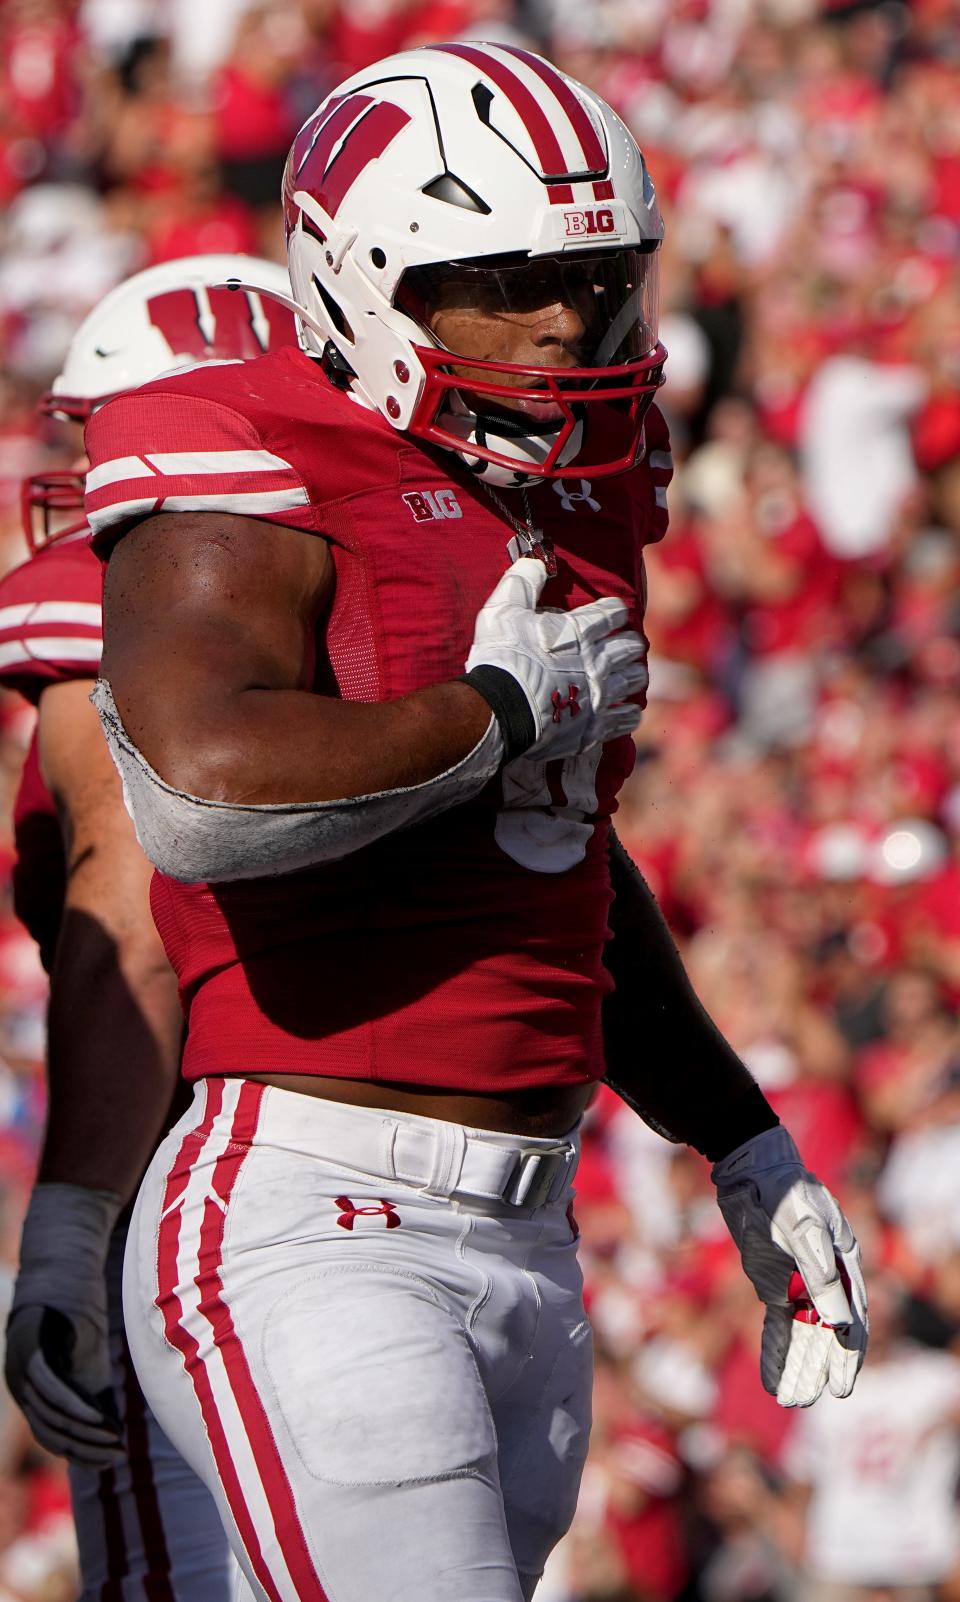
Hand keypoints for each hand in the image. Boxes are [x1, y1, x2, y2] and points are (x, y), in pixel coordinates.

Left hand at [5, 1184, 123, 1465]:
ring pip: (48, 1413)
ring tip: (114, 1441)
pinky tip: (100, 1419)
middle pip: (49, 1430)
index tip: (113, 1459)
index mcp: (28, 1388)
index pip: (50, 1435)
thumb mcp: (90, 1358)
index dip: (81, 1453)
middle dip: (85, 1448)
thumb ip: (95, 1394)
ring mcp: (20, 1363)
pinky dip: (76, 1406)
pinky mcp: (29, 1342)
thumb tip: (115, 1436)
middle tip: (117, 1454)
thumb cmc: (81, 1311)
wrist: (69, 1258)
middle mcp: (17, 1380)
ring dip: (83, 1433)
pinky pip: (50, 1385)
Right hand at [465, 558, 646, 760]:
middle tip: (632, 643)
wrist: (500, 709)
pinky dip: (629, 713)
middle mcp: (596, 661)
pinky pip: (624, 718)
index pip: (610, 614)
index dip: (616, 610)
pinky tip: (630, 711)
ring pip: (632, 680)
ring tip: (635, 673)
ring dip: (635, 674)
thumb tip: (536, 561)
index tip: (618, 611)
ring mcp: (599, 695)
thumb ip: (522, 582)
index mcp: (578, 632)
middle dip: (631, 643)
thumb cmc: (502, 657)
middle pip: (628, 647)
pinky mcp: (595, 726)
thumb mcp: (504, 610)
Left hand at [712, 1127, 867, 1406]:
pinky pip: (776, 1324)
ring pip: (802, 1335)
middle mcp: (824, 1277)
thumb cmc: (783, 1194)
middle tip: (813, 1400)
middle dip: (822, 1368)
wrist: (748, 1169)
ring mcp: (797, 1281)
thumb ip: (822, 1276)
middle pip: (828, 1332)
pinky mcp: (772, 1282)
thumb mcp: (804, 1232)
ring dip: (798, 1367)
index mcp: (844, 1263)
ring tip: (792, 1401)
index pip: (852, 1318)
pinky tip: (773, 1378)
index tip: (841, 1386)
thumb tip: (843, 1324)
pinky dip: (775, 1351)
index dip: (848, 1355)